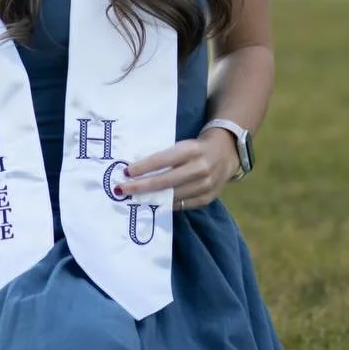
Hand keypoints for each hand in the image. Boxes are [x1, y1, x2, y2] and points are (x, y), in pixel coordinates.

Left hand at [113, 129, 239, 215]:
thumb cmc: (195, 147)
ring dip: (150, 198)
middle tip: (122, 189)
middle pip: (165, 181)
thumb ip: (164, 156)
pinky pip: (182, 205)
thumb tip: (135, 170)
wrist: (227, 152)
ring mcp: (206, 185)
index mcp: (192, 149)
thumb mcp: (182, 144)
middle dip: (141, 186)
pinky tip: (153, 203)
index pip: (163, 159)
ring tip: (133, 198)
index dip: (144, 167)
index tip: (126, 172)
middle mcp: (200, 167)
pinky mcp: (207, 198)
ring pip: (172, 196)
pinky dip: (166, 205)